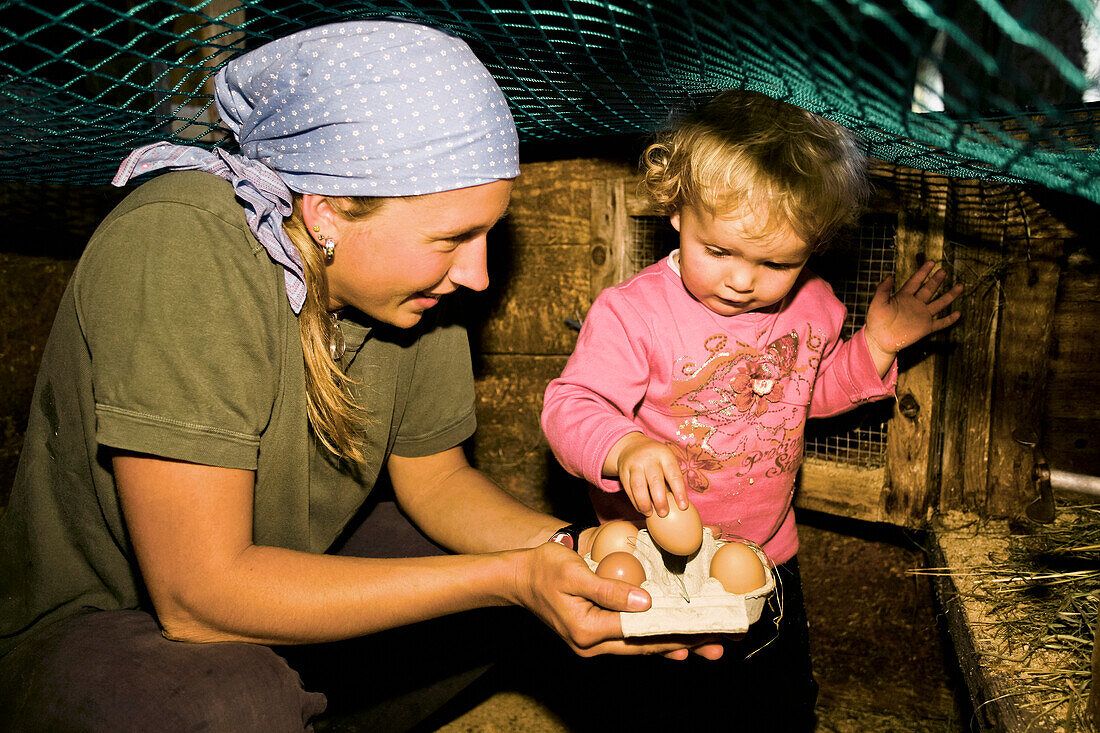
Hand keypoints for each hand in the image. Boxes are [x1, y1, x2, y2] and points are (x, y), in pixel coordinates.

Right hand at [510, 543, 722, 658]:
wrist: (517, 577)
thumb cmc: (543, 568)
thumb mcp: (574, 572)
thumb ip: (609, 589)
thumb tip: (646, 602)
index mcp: (588, 631)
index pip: (641, 634)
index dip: (676, 632)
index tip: (707, 630)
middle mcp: (594, 644)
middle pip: (648, 646)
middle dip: (686, 644)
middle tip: (721, 645)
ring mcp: (596, 642)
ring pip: (644, 645)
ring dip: (677, 643)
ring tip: (711, 646)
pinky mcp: (598, 633)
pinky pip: (633, 638)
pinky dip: (658, 637)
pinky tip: (680, 640)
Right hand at [611, 433, 687, 517]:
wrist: (632, 446)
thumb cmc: (657, 459)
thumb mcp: (667, 461)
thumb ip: (672, 479)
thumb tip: (680, 505)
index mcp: (665, 455)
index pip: (674, 475)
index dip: (679, 492)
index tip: (683, 507)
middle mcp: (649, 459)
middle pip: (655, 480)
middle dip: (660, 500)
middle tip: (664, 514)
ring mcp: (634, 465)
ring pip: (638, 486)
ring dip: (644, 503)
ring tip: (649, 514)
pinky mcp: (623, 472)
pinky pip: (628, 489)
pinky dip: (635, 502)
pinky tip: (641, 509)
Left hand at [865, 261, 961, 369]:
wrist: (879, 339)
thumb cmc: (876, 321)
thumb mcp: (877, 303)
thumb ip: (883, 290)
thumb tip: (889, 276)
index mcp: (903, 296)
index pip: (915, 281)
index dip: (923, 272)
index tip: (931, 262)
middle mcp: (915, 304)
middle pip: (929, 289)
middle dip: (936, 280)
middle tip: (943, 271)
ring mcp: (921, 316)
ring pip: (939, 303)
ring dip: (949, 295)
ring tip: (960, 286)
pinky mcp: (925, 328)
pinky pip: (940, 323)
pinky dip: (949, 319)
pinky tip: (959, 314)